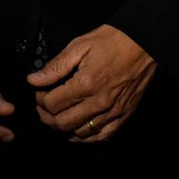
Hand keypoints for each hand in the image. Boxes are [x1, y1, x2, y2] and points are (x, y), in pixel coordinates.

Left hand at [27, 25, 156, 142]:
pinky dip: (87, 137)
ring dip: (64, 127)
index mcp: (86, 83)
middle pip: (62, 123)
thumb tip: (34, 79)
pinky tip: (79, 130)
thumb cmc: (113, 40)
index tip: (39, 92)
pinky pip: (102, 136)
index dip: (40, 99)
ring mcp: (113, 111)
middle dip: (46, 117)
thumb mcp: (79, 45)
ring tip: (59, 115)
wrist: (144, 42)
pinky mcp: (124, 115)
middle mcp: (99, 102)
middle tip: (43, 107)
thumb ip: (56, 66)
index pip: (52, 104)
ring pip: (80, 133)